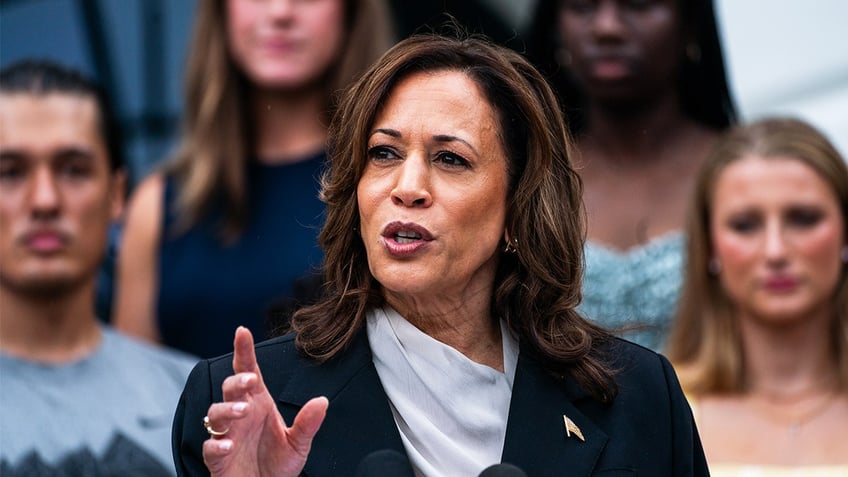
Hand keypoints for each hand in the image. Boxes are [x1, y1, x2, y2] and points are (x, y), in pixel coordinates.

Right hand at [201, 326, 328, 476]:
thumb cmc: (278, 464)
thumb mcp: (299, 444)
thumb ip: (308, 423)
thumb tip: (322, 401)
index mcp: (258, 404)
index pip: (248, 372)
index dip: (243, 351)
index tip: (242, 331)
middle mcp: (240, 414)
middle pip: (230, 388)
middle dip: (237, 381)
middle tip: (249, 380)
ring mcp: (226, 434)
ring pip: (215, 413)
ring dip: (227, 410)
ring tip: (243, 412)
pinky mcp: (217, 457)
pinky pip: (210, 446)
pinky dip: (217, 443)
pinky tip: (229, 445)